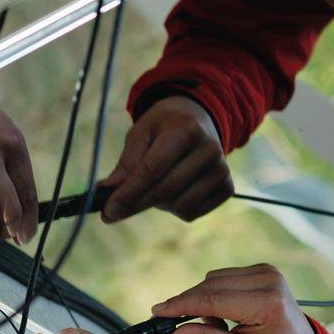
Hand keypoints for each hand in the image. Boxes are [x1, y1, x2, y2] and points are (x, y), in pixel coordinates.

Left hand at [100, 96, 232, 223]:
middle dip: (134, 204)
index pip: (152, 169)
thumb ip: (126, 163)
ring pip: (178, 206)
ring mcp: (221, 170)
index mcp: (185, 129)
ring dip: (157, 204)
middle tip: (112, 213)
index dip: (128, 193)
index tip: (107, 211)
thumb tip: (105, 191)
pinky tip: (174, 191)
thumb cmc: (164, 126)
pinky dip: (175, 209)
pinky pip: (191, 213)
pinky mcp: (227, 187)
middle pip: (164, 190)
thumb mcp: (141, 133)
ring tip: (155, 186)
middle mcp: (209, 149)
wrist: (200, 119)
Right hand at [152, 265, 317, 333]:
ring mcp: (267, 272)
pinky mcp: (262, 270)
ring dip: (204, 301)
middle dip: (190, 305)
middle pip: (211, 286)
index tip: (158, 311)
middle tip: (175, 327)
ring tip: (219, 327)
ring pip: (214, 279)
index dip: (181, 305)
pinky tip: (225, 315)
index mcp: (267, 303)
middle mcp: (269, 280)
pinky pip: (224, 278)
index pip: (213, 299)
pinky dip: (215, 295)